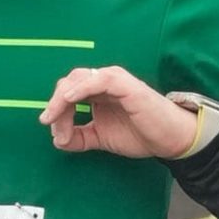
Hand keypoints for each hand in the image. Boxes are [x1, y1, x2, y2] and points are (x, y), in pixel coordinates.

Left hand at [39, 65, 198, 160]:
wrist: (168, 139)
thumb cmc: (140, 134)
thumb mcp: (101, 138)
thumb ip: (80, 137)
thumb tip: (57, 139)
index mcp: (97, 93)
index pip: (68, 91)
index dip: (55, 107)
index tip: (50, 127)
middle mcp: (103, 83)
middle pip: (69, 81)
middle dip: (55, 103)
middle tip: (49, 122)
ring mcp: (114, 81)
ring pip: (79, 78)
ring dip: (63, 97)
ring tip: (55, 116)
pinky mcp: (125, 84)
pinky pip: (99, 79)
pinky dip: (81, 88)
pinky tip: (70, 99)